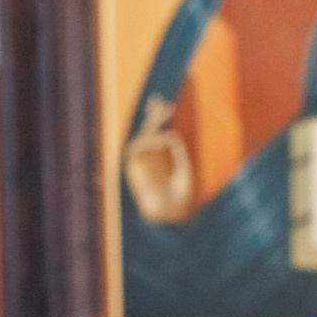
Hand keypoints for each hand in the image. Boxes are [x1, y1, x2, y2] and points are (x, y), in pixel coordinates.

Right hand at [124, 95, 193, 222]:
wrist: (168, 216)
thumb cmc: (180, 197)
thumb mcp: (183, 169)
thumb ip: (177, 152)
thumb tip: (172, 135)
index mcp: (164, 158)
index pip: (161, 133)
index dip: (162, 118)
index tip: (168, 104)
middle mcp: (151, 158)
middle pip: (149, 131)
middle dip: (154, 115)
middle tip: (162, 100)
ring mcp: (141, 162)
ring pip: (142, 136)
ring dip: (152, 123)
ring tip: (165, 112)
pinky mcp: (133, 168)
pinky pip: (138, 147)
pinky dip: (152, 140)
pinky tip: (166, 137)